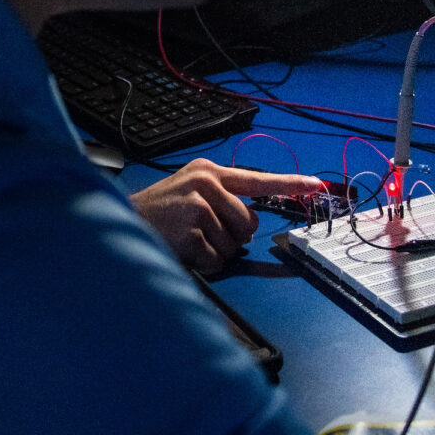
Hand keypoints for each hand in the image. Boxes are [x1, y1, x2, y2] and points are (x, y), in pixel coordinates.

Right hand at [129, 159, 323, 271]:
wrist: (117, 223)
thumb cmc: (158, 213)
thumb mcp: (189, 192)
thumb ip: (221, 200)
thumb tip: (252, 225)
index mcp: (209, 171)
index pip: (257, 178)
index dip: (290, 183)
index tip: (316, 185)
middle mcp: (206, 183)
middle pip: (249, 222)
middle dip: (232, 236)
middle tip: (200, 232)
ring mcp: (198, 206)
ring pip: (234, 243)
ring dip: (215, 251)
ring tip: (187, 239)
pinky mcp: (191, 230)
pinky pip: (216, 259)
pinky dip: (202, 263)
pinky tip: (182, 250)